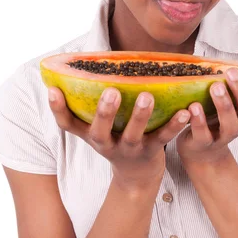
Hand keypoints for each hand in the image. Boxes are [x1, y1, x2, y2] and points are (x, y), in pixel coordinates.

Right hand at [48, 86, 190, 191]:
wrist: (137, 175)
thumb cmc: (116, 137)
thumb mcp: (100, 126)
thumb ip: (94, 101)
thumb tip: (88, 62)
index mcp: (90, 134)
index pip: (67, 123)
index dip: (57, 108)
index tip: (52, 90)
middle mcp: (106, 143)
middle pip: (100, 131)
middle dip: (104, 112)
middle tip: (111, 91)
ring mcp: (129, 149)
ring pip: (133, 134)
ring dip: (140, 115)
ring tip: (147, 96)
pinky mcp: (152, 151)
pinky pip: (163, 137)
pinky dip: (174, 125)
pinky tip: (185, 111)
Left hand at [176, 56, 237, 167]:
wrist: (200, 147)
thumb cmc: (219, 114)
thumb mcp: (234, 95)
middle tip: (232, 71)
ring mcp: (223, 136)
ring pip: (230, 125)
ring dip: (224, 105)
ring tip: (214, 86)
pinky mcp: (203, 143)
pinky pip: (203, 135)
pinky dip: (199, 121)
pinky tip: (194, 106)